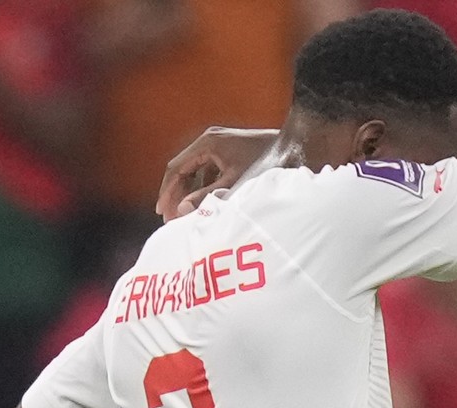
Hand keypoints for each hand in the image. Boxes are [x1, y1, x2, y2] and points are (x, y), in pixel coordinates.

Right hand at [156, 127, 278, 219]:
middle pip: (184, 169)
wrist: (296, 148)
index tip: (161, 211)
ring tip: (186, 214)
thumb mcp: (234, 184)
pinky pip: (210, 170)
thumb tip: (180, 210)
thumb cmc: (267, 164)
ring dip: (191, 192)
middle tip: (171, 218)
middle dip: (177, 194)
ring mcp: (221, 144)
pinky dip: (205, 187)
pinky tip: (206, 204)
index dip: (167, 191)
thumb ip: (206, 197)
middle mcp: (210, 140)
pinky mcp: (231, 152)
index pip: (176, 168)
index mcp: (207, 143)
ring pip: (197, 171)